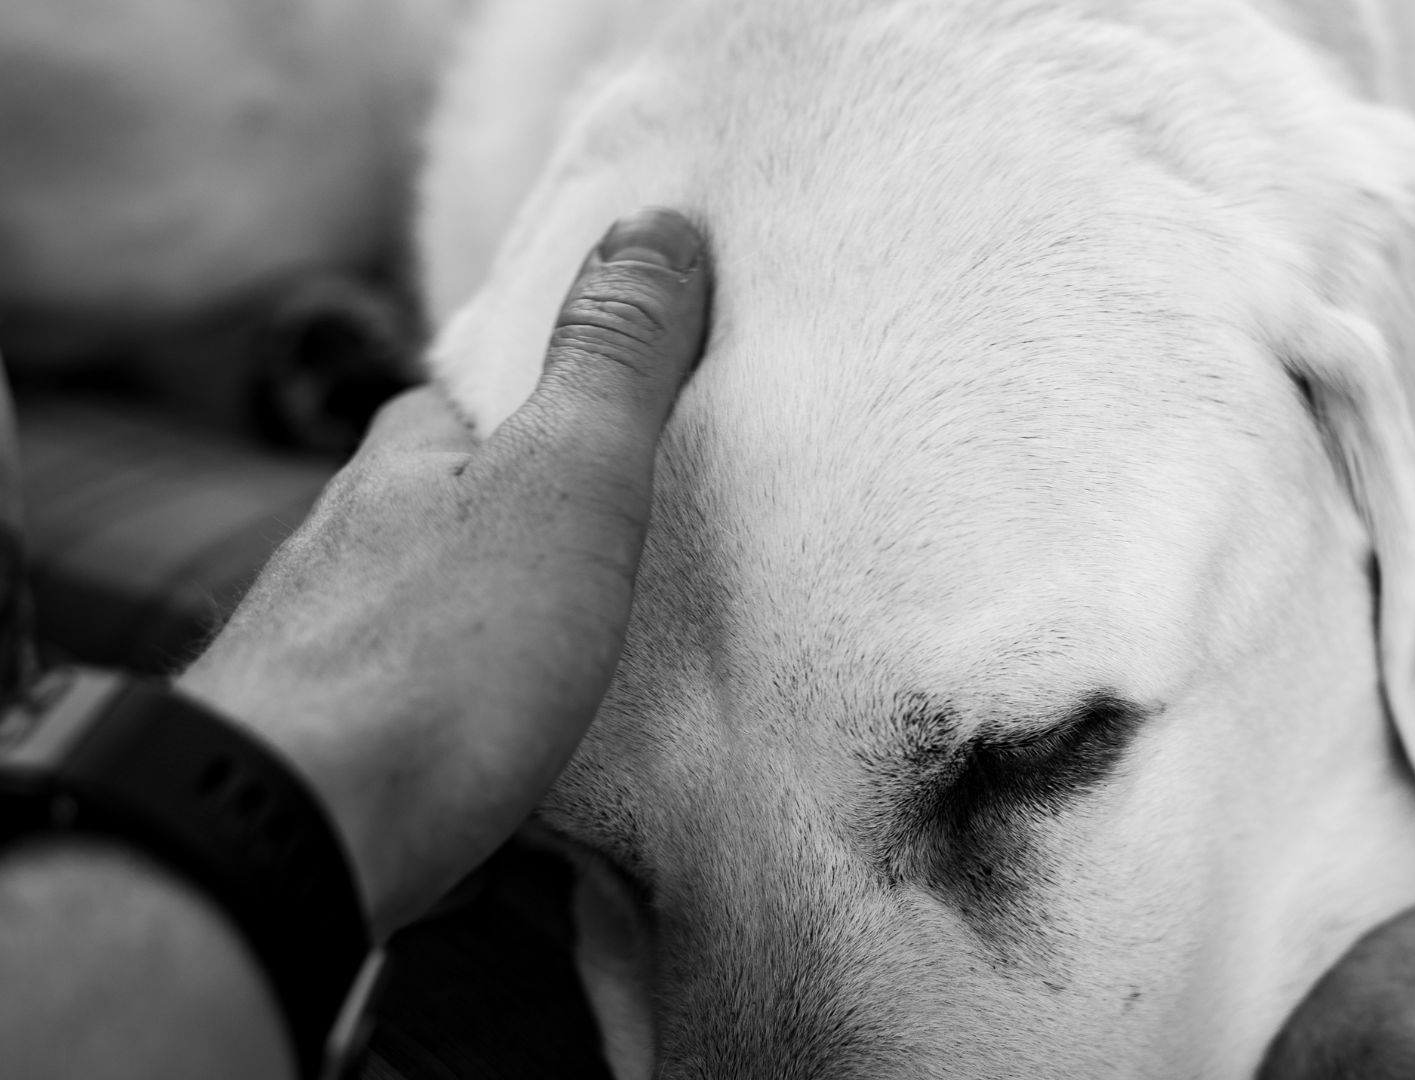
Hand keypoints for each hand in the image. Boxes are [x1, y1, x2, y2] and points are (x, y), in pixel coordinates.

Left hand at [176, 208, 709, 934]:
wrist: (297, 833)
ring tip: (588, 652)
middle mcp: (348, 540)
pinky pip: (420, 702)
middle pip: (453, 504)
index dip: (554, 393)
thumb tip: (657, 223)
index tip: (628, 410)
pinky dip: (470, 706)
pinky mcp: (331, 749)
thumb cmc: (443, 647)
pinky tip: (510, 741)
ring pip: (429, 608)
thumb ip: (613, 363)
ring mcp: (329, 647)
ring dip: (496, 621)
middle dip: (526, 519)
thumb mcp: (567, 481)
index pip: (477, 394)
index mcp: (407, 459)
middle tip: (631, 541)